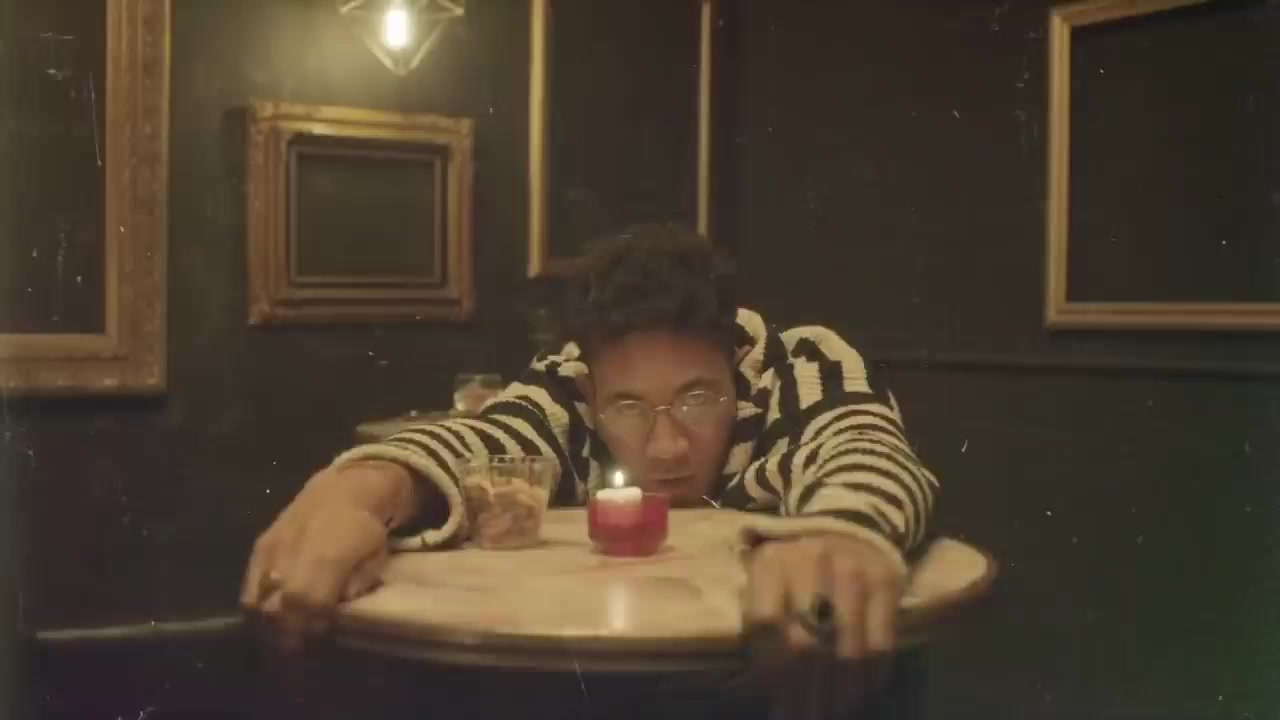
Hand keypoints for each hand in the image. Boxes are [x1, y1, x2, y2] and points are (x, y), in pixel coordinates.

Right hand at [240, 461, 413, 653]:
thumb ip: (357, 586)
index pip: (310, 604)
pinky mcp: (259, 546)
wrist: (341, 490)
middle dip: (285, 634)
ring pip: (257, 599)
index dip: (310, 628)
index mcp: (327, 558)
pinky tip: (264, 617)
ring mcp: (272, 549)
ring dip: (266, 624)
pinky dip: (254, 604)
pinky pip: (249, 583)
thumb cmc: (364, 528)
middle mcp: (293, 554)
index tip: (316, 642)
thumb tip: (336, 610)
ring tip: (277, 637)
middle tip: (294, 649)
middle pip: (278, 607)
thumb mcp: (375, 559)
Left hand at [744, 533, 905, 712]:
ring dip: (840, 691)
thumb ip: (764, 624)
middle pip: (807, 641)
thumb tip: (769, 686)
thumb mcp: (769, 581)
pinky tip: (862, 692)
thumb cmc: (798, 567)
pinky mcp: (886, 582)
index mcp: (772, 561)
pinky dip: (871, 675)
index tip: (773, 696)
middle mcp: (810, 560)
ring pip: (846, 648)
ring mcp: (852, 570)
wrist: (847, 526)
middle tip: (806, 717)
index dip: (769, 666)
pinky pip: (881, 642)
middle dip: (805, 691)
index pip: (767, 623)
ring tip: (833, 713)